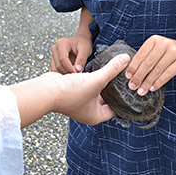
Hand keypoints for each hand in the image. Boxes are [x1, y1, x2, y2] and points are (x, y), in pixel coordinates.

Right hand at [12, 52, 130, 126]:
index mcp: (96, 115)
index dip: (123, 98)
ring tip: (112, 71)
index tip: (129, 87)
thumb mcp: (96, 80)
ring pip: (96, 91)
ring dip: (102, 82)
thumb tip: (126, 58)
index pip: (116, 109)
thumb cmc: (71, 91)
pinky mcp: (73, 93)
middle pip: (107, 99)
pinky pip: (87, 86)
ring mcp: (80, 102)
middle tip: (123, 77)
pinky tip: (97, 69)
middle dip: (113, 88)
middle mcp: (88, 111)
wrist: (46, 90)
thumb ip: (112, 69)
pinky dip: (92, 79)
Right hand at [50, 35, 92, 73]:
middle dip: (67, 71)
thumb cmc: (83, 43)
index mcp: (62, 43)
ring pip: (55, 69)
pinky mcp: (53, 61)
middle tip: (77, 75)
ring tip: (73, 74)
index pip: (62, 59)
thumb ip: (82, 59)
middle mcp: (55, 49)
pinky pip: (54, 70)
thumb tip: (78, 69)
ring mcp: (53, 55)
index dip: (69, 68)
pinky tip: (69, 74)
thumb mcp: (85, 49)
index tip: (76, 73)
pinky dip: (61, 74)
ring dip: (64, 74)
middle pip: (58, 65)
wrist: (81, 41)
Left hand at [125, 35, 175, 95]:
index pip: (141, 54)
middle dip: (139, 76)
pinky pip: (168, 73)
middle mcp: (164, 43)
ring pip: (157, 69)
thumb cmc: (168, 55)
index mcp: (154, 40)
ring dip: (148, 82)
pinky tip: (153, 88)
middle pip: (148, 62)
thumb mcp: (156, 53)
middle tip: (132, 87)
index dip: (133, 66)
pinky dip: (159, 82)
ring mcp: (174, 51)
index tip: (128, 77)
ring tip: (141, 91)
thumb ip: (146, 60)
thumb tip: (131, 76)